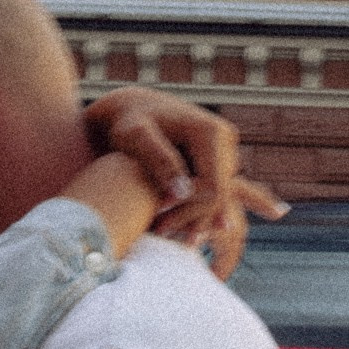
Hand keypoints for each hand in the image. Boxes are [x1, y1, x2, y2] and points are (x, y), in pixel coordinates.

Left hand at [82, 87, 287, 278]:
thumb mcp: (135, 136)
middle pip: (220, 195)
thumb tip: (182, 192)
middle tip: (163, 238)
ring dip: (197, 220)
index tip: (158, 220)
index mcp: (210, 133)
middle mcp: (224, 141)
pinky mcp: (214, 161)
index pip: (214, 186)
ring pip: (219, 198)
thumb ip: (158, 160)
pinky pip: (213, 194)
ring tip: (172, 240)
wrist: (126, 108)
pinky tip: (185, 234)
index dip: (189, 208)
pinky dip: (198, 213)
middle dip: (194, 219)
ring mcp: (222, 152)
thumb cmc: (124, 121)